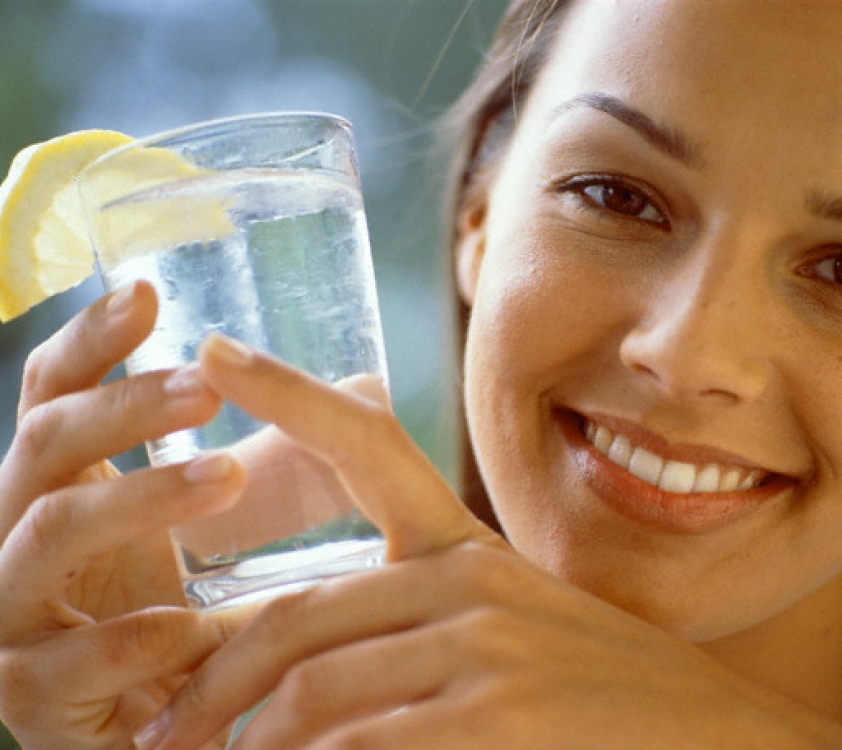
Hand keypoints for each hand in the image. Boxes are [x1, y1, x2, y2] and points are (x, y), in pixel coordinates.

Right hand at [0, 282, 248, 749]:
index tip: (150, 293)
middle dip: (123, 406)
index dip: (91, 340)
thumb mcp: (241, 531)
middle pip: (41, 444)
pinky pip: (68, 660)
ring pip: (46, 534)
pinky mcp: (36, 700)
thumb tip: (371, 388)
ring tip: (224, 474)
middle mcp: (24, 540)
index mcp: (67, 489)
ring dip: (136, 497)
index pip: (55, 396)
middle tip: (207, 387)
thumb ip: (287, 461)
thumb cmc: (209, 618)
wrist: (189, 740)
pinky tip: (195, 625)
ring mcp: (15, 620)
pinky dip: (136, 636)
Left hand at [134, 335, 841, 749]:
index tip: (218, 350)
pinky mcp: (499, 718)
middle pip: (294, 617)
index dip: (291, 390)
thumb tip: (306, 676)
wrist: (718, 740)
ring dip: (235, 747)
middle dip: (205, 681)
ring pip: (308, 693)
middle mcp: (469, 584)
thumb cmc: (603, 693)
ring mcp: (484, 649)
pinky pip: (356, 748)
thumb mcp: (513, 629)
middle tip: (154, 734)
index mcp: (466, 548)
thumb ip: (422, 623)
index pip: (369, 443)